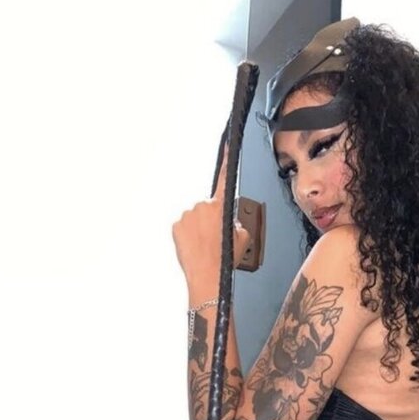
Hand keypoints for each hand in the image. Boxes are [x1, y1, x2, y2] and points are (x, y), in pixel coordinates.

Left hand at [172, 145, 251, 277]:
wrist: (207, 276)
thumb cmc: (225, 259)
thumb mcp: (242, 238)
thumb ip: (236, 222)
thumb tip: (230, 222)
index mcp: (220, 207)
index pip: (225, 179)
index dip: (227, 159)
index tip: (228, 143)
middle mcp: (202, 206)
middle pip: (208, 208)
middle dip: (211, 220)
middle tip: (215, 239)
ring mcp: (187, 215)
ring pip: (195, 218)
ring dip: (199, 228)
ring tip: (205, 247)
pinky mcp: (176, 225)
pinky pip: (184, 226)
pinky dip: (188, 235)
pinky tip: (195, 247)